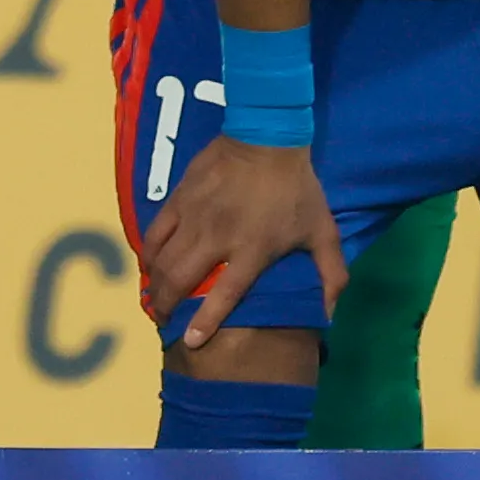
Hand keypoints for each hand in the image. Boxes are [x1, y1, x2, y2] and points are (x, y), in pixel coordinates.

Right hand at [139, 133, 344, 347]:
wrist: (266, 139)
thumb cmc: (297, 190)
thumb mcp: (323, 233)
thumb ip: (331, 276)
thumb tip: (329, 316)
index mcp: (252, 250)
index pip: (224, 294)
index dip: (204, 320)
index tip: (189, 341)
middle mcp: (217, 238)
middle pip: (181, 279)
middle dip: (166, 305)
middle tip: (163, 320)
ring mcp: (193, 217)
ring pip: (162, 258)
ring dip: (154, 283)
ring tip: (153, 299)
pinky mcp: (179, 199)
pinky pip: (154, 232)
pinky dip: (148, 253)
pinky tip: (148, 265)